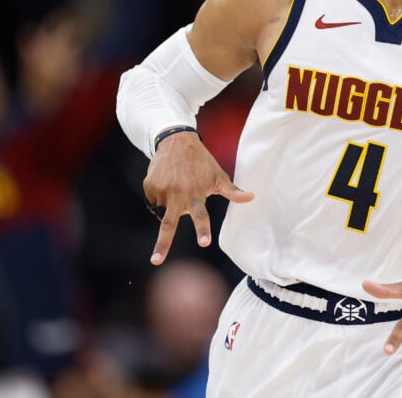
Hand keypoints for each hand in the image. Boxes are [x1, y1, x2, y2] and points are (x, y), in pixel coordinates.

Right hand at [144, 132, 253, 264]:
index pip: (201, 216)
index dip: (203, 229)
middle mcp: (178, 194)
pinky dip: (161, 196)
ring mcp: (162, 190)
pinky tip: (168, 181)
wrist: (177, 141)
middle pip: (169, 225)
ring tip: (178, 184)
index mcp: (196, 194)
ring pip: (162, 210)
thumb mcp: (218, 176)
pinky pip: (154, 200)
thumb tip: (252, 197)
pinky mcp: (150, 185)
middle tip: (156, 260)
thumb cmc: (202, 162)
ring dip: (170, 204)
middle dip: (162, 244)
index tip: (204, 243)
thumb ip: (232, 191)